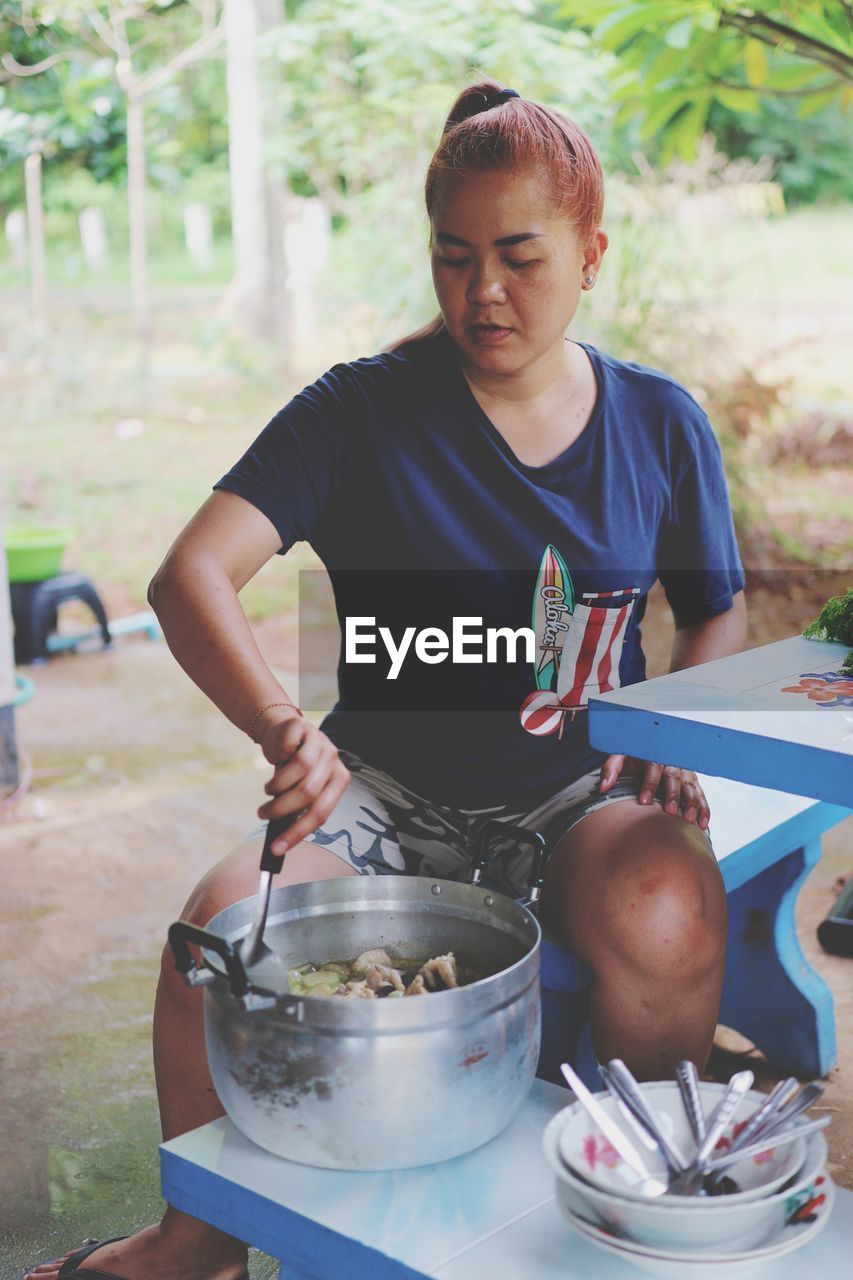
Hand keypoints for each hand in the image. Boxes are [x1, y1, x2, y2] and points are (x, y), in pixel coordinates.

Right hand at [255, 711, 350, 852]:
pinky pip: (288, 746)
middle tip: (263, 814)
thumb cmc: (289, 768)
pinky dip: (277, 756)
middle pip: (309, 792)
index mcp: (339, 780)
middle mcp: (334, 761)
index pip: (321, 812)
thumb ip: (296, 809)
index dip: (298, 832)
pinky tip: (275, 759)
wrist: (280, 731)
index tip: (276, 848)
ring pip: (300, 770)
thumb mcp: (298, 788)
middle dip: (282, 809)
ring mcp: (320, 742)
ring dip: (277, 786)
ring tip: (268, 790)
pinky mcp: (303, 727)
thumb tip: (280, 842)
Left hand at [599, 754, 709, 829]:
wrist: (648, 749)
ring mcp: (684, 772)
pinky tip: (702, 824)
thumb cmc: (633, 757)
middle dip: (673, 795)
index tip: (644, 802)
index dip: (649, 785)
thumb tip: (603, 787)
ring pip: (690, 787)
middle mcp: (672, 762)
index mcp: (654, 754)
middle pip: (674, 778)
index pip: (653, 769)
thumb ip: (611, 769)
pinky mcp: (693, 781)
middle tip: (670, 812)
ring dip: (692, 803)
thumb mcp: (620, 756)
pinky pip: (701, 795)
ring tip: (689, 820)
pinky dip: (704, 809)